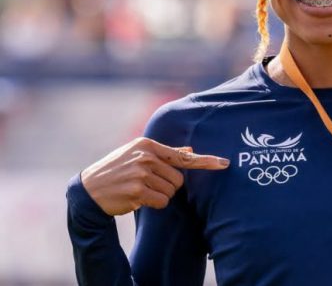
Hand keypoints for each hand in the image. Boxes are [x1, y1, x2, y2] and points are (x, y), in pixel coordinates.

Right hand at [81, 137, 229, 215]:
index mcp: (148, 145)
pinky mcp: (137, 190)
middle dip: (168, 186)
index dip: (206, 161)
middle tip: (148, 185)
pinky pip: (162, 201)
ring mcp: (141, 173)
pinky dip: (153, 204)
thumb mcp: (137, 155)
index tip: (224, 163)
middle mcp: (146, 157)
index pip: (183, 156)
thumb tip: (189, 151)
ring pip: (171, 192)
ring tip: (139, 190)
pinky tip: (136, 198)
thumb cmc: (117, 170)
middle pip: (179, 179)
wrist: (88, 189)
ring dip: (159, 195)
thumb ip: (164, 154)